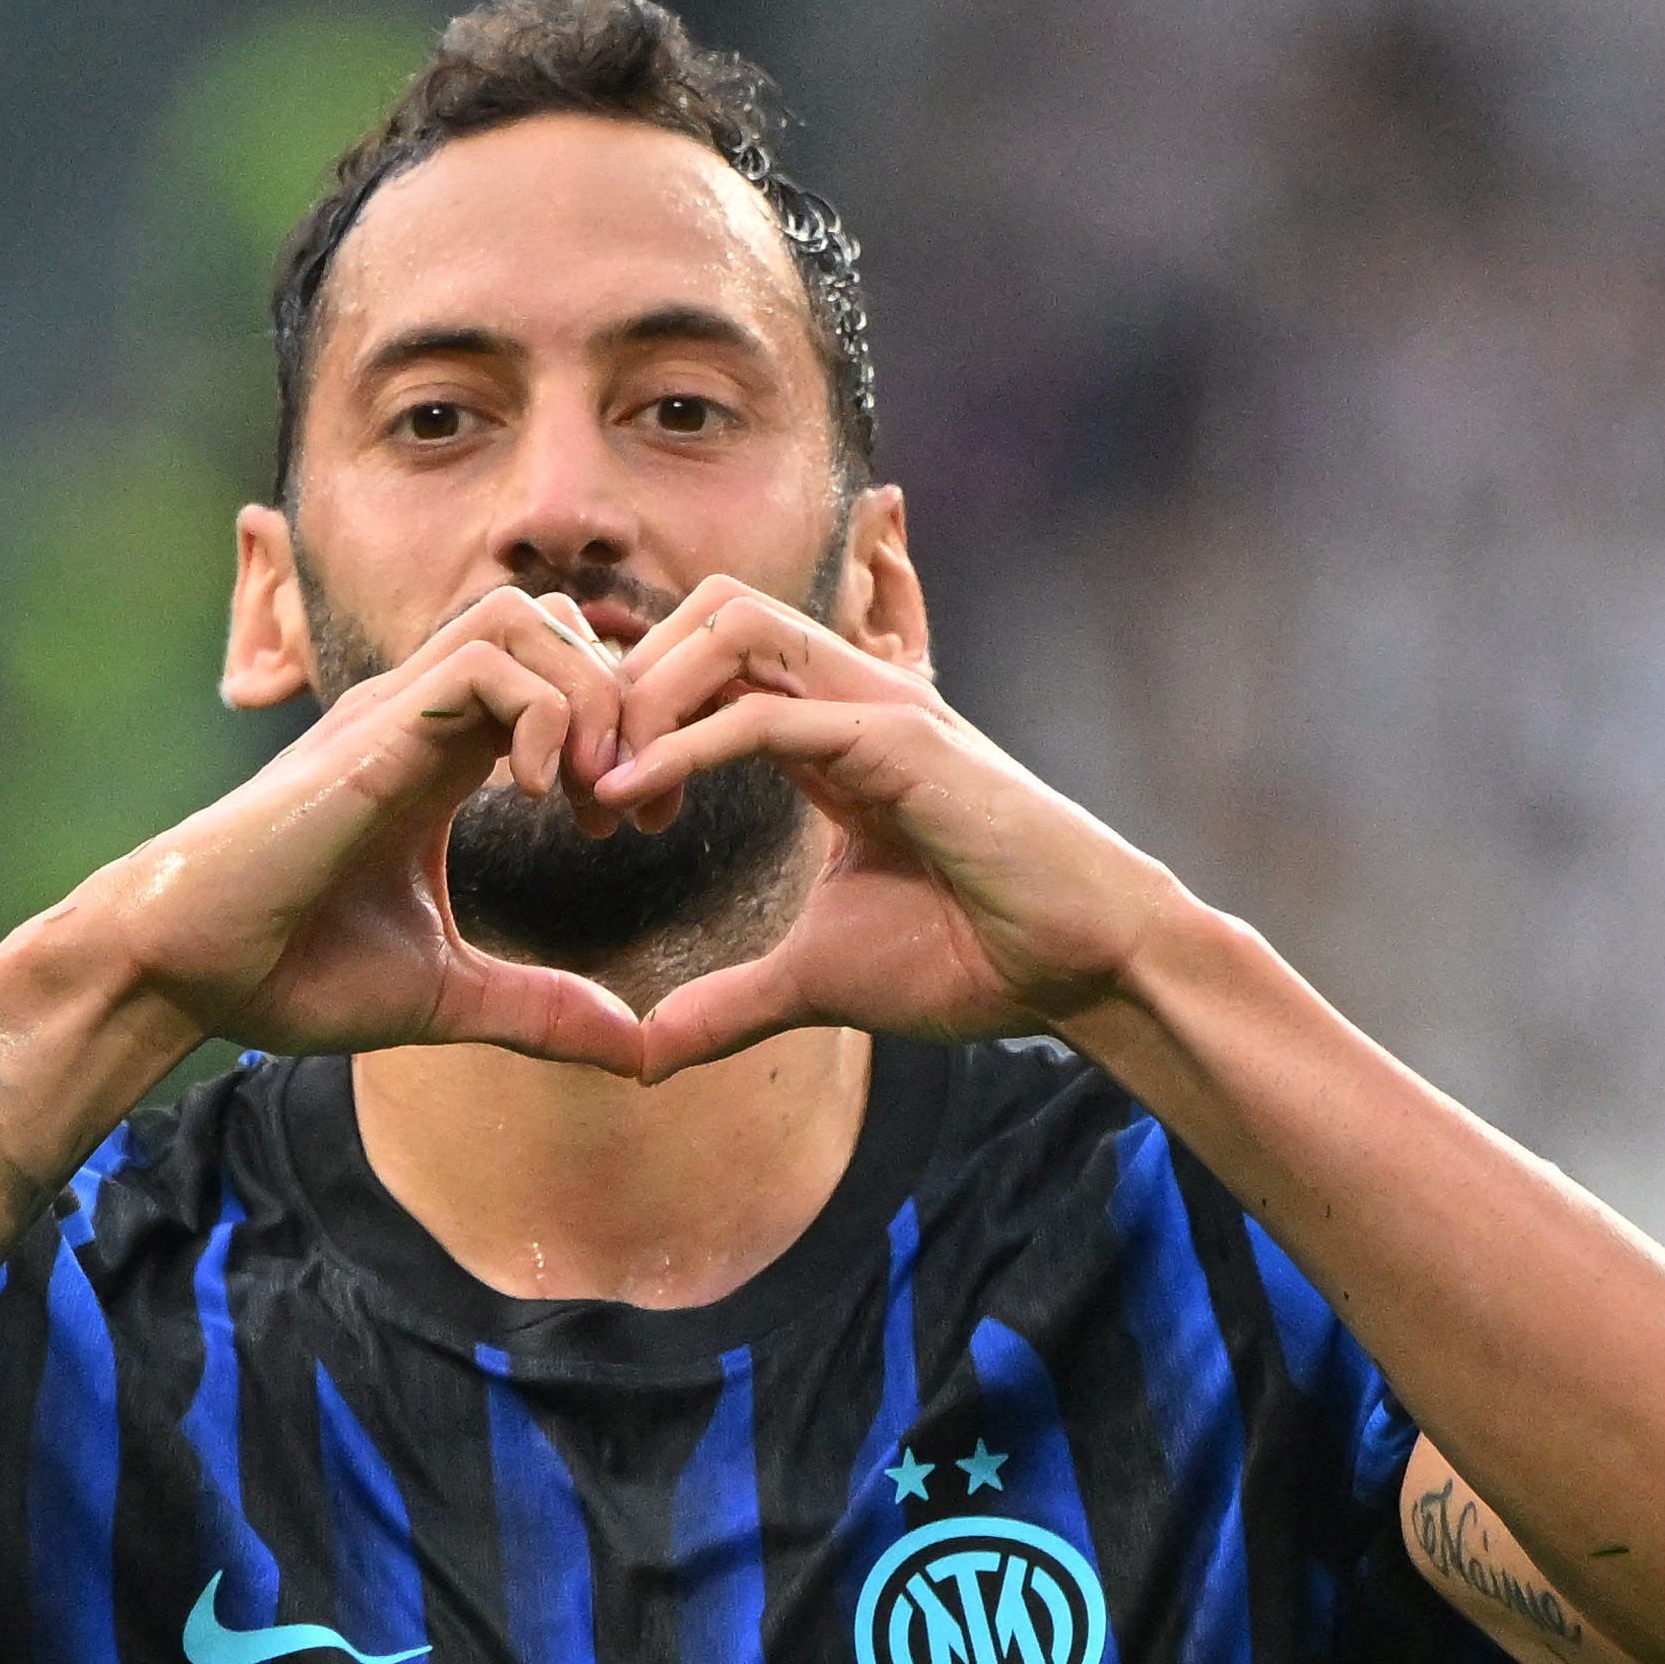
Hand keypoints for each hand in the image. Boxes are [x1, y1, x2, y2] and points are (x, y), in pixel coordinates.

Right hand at [105, 586, 646, 1069]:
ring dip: (587, 696)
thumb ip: (541, 1009)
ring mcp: (394, 713)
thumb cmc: (287, 972)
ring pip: (526, 615)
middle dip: (625, 703)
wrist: (181, 973)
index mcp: (443, 758)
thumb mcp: (446, 995)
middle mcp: (422, 717)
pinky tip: (534, 798)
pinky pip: (483, 662)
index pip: (560, 676)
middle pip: (558, 623)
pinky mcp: (370, 732)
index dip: (622, 735)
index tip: (637, 826)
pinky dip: (541, 714)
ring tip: (589, 795)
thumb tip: (638, 1053)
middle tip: (633, 807)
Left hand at [596, 576, 1175, 1079]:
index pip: (712, 662)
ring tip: (603, 785)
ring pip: (731, 626)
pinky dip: (684, 745)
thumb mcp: (817, 978)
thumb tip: (648, 1052)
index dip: (638, 714)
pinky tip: (634, 799)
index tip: (596, 808)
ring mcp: (878, 706)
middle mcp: (850, 696)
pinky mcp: (901, 738)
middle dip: (626, 677)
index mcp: (829, 732)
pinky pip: (768, 712)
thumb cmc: (973, 957)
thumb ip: (729, 1001)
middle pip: (709, 611)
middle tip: (583, 781)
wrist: (1081, 969)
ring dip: (646, 693)